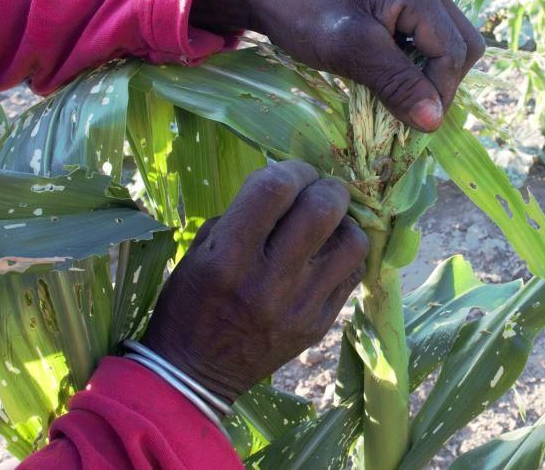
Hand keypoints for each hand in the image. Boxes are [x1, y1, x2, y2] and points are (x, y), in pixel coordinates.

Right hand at [141, 160, 368, 401]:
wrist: (196, 375)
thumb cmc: (191, 304)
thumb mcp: (200, 252)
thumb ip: (241, 216)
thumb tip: (286, 185)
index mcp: (228, 257)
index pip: (275, 189)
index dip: (292, 169)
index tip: (293, 172)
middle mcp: (269, 280)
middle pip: (323, 209)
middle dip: (326, 187)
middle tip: (317, 190)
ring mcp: (300, 305)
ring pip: (352, 241)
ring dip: (344, 222)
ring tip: (328, 224)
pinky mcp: (320, 324)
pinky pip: (353, 273)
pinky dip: (346, 254)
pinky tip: (329, 253)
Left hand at [191, 0, 485, 131]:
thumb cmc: (302, 13)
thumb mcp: (350, 51)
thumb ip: (397, 83)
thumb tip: (435, 122)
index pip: (453, 50)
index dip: (440, 92)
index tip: (416, 124)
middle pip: (462, 43)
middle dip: (443, 82)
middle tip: (410, 109)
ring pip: (448, 42)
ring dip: (430, 73)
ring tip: (398, 93)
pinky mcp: (400, 0)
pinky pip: (427, 37)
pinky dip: (417, 62)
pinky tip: (389, 75)